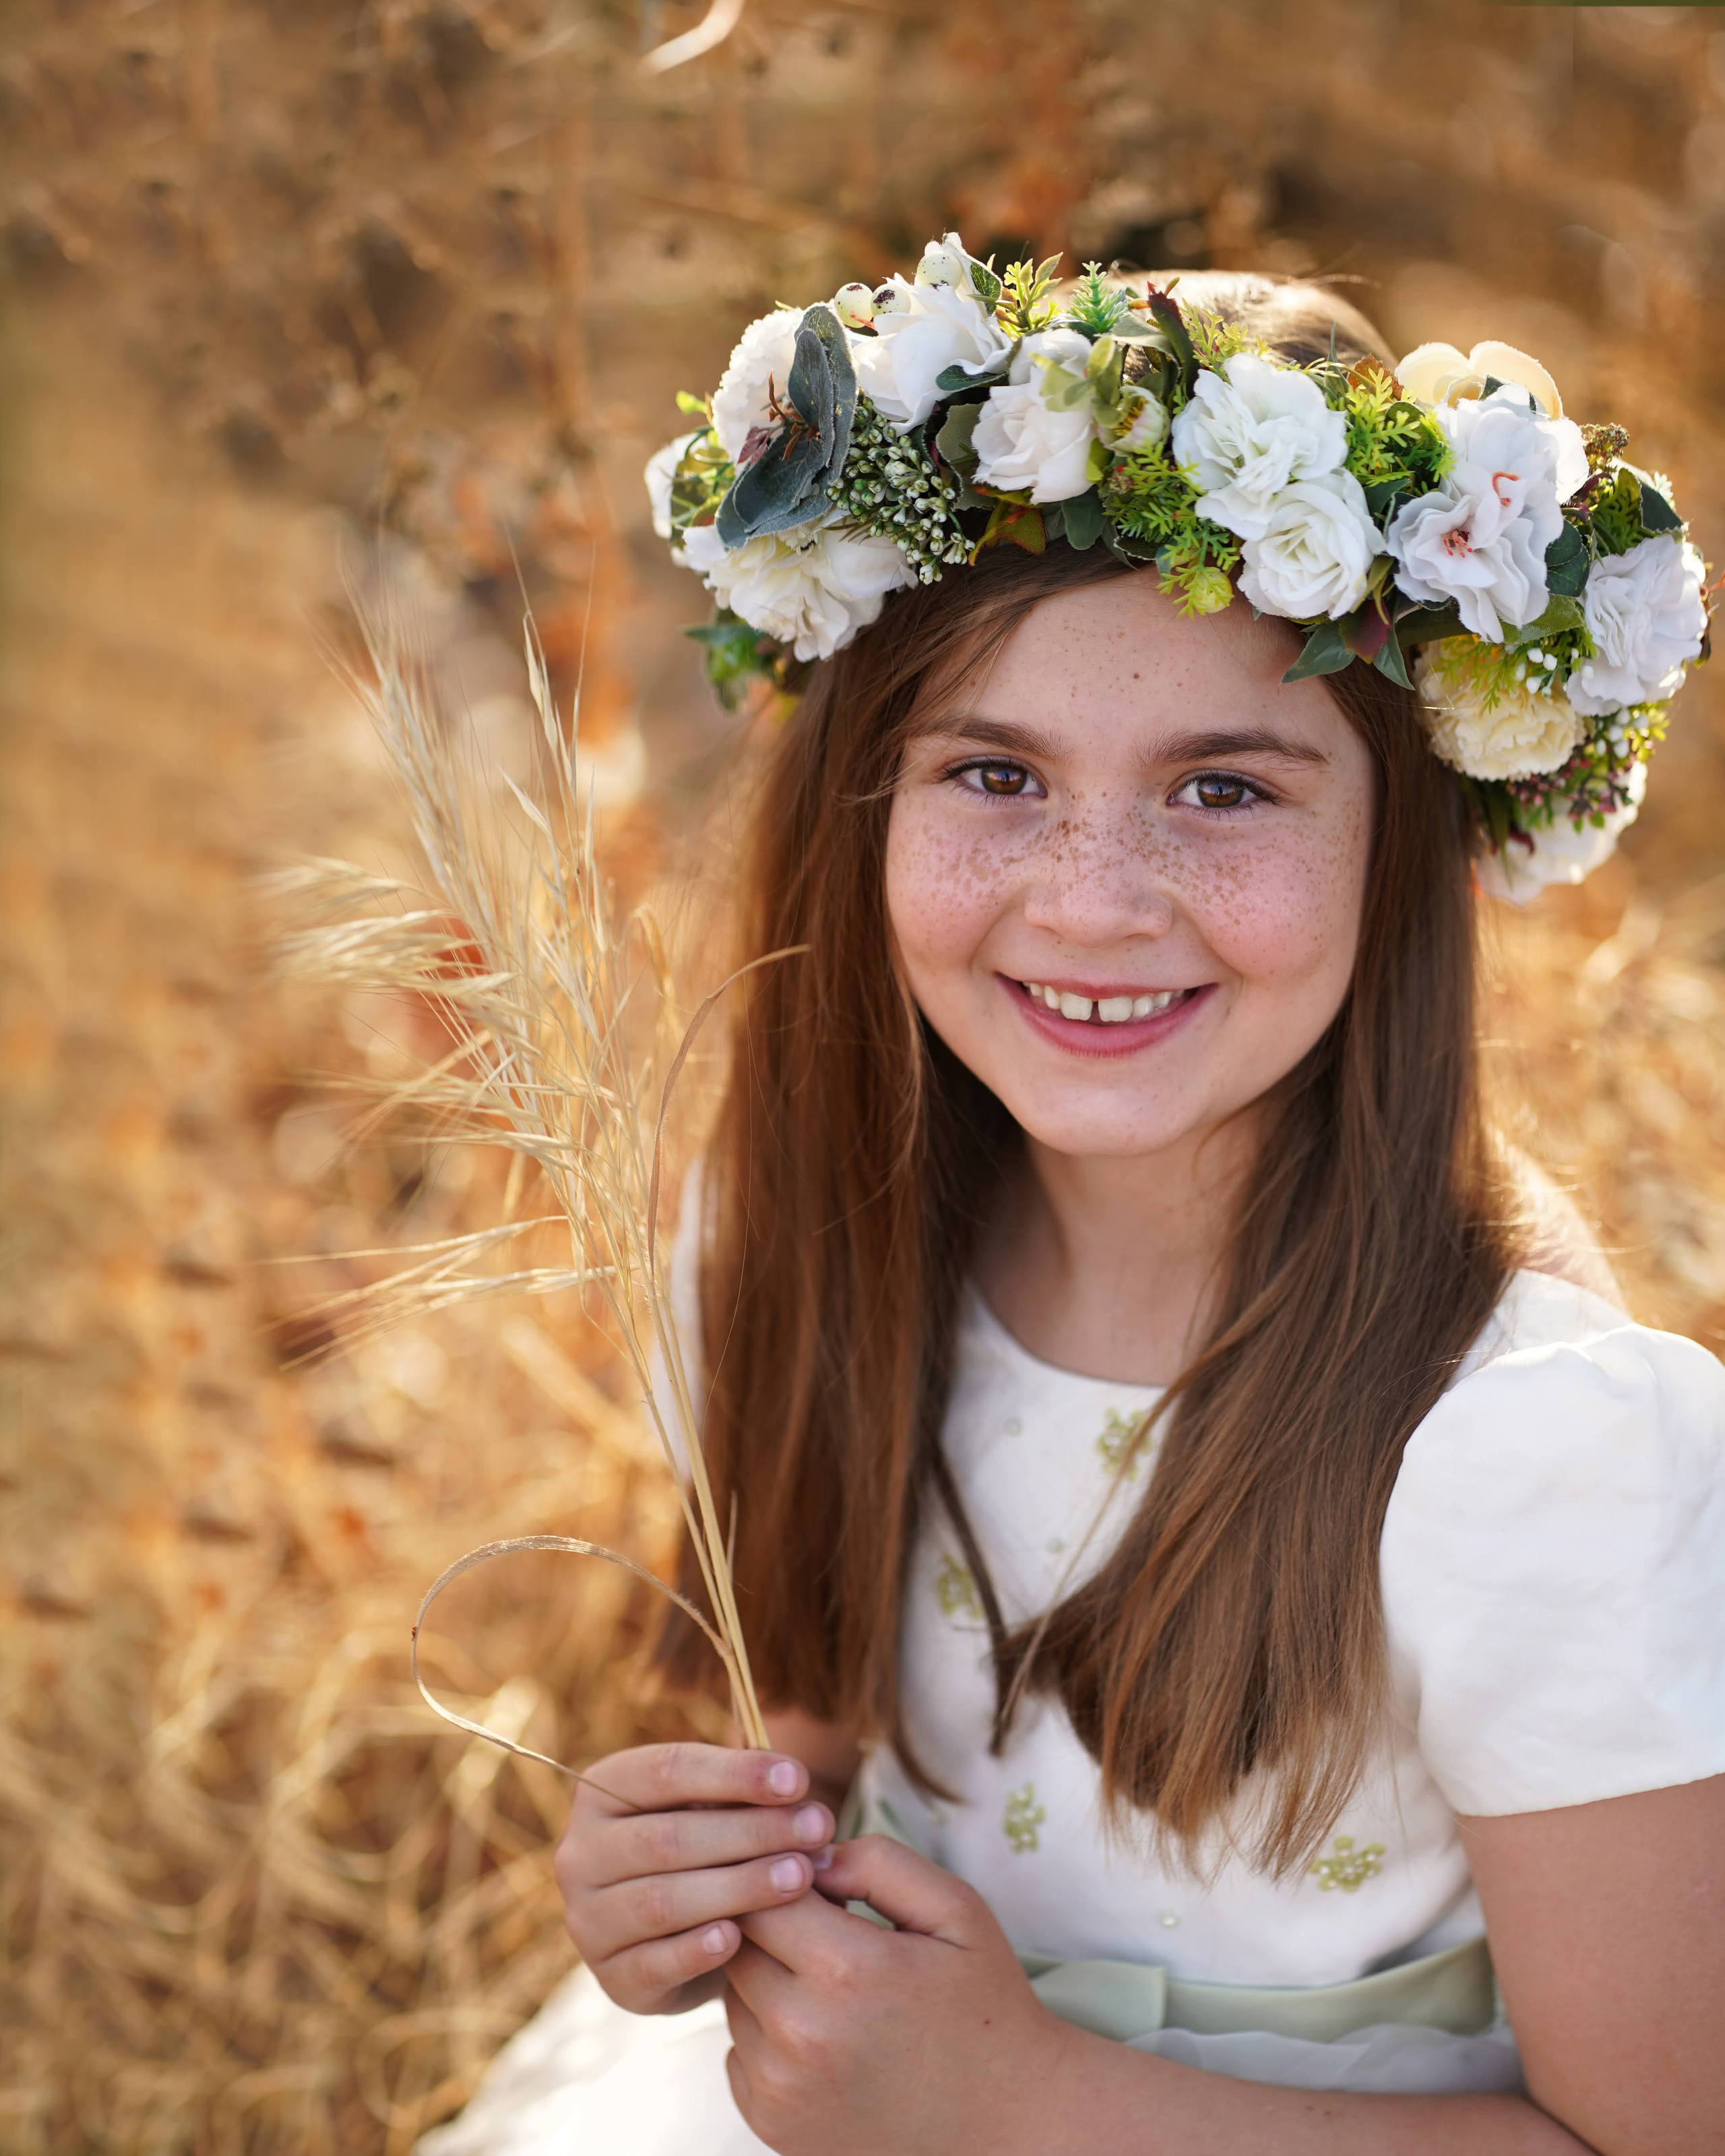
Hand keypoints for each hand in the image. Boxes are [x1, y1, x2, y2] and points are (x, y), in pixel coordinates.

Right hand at [553, 1743, 833, 2014]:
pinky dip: (696, 1950)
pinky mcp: (610, 1977)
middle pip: (667, 1839)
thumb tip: (794, 1790)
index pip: (667, 1770)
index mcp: (602, 1790)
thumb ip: (744, 1794)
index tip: (798, 1779)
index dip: (735, 1773)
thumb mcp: (717, 1808)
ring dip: (737, 1888)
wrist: (681, 1935)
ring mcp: (588, 1920)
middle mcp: (580, 1854)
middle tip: (815, 1830)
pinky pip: (653, 1964)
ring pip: (661, 1902)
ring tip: (799, 1877)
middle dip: (750, 1832)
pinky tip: (738, 1938)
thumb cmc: (706, 1851)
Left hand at [723, 1834, 1076, 2155]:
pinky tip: (822, 2033)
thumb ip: (877, 1862)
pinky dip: (766, 2033)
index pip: (762, 1894)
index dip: (784, 1876)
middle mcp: (800, 2034)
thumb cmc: (980, 2004)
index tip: (817, 1879)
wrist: (1001, 2120)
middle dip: (771, 1923)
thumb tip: (807, 1857)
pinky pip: (737, 2049)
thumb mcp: (955, 1911)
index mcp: (846, 1971)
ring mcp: (781, 2088)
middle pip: (738, 1943)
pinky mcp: (771, 2124)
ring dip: (766, 1977)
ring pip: (734, 1995)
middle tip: (824, 1928)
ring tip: (829, 1983)